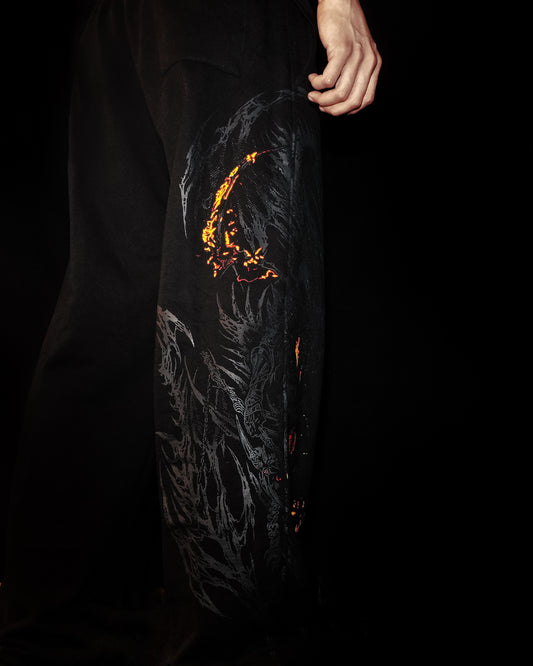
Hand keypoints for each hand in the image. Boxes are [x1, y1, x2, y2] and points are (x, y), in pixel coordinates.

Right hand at [308, 0, 381, 115]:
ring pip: (340, 94)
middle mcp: (369, 62)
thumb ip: (357, 70)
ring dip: (323, 100)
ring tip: (314, 95)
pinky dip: (317, 84)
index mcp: (374, 65)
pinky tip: (313, 78)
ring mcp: (356, 56)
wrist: (340, 1)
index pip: (366, 100)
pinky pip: (328, 80)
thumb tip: (343, 94)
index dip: (348, 110)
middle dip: (334, 110)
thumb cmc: (345, 26)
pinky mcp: (341, 50)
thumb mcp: (359, 50)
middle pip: (354, 101)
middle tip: (321, 106)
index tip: (335, 107)